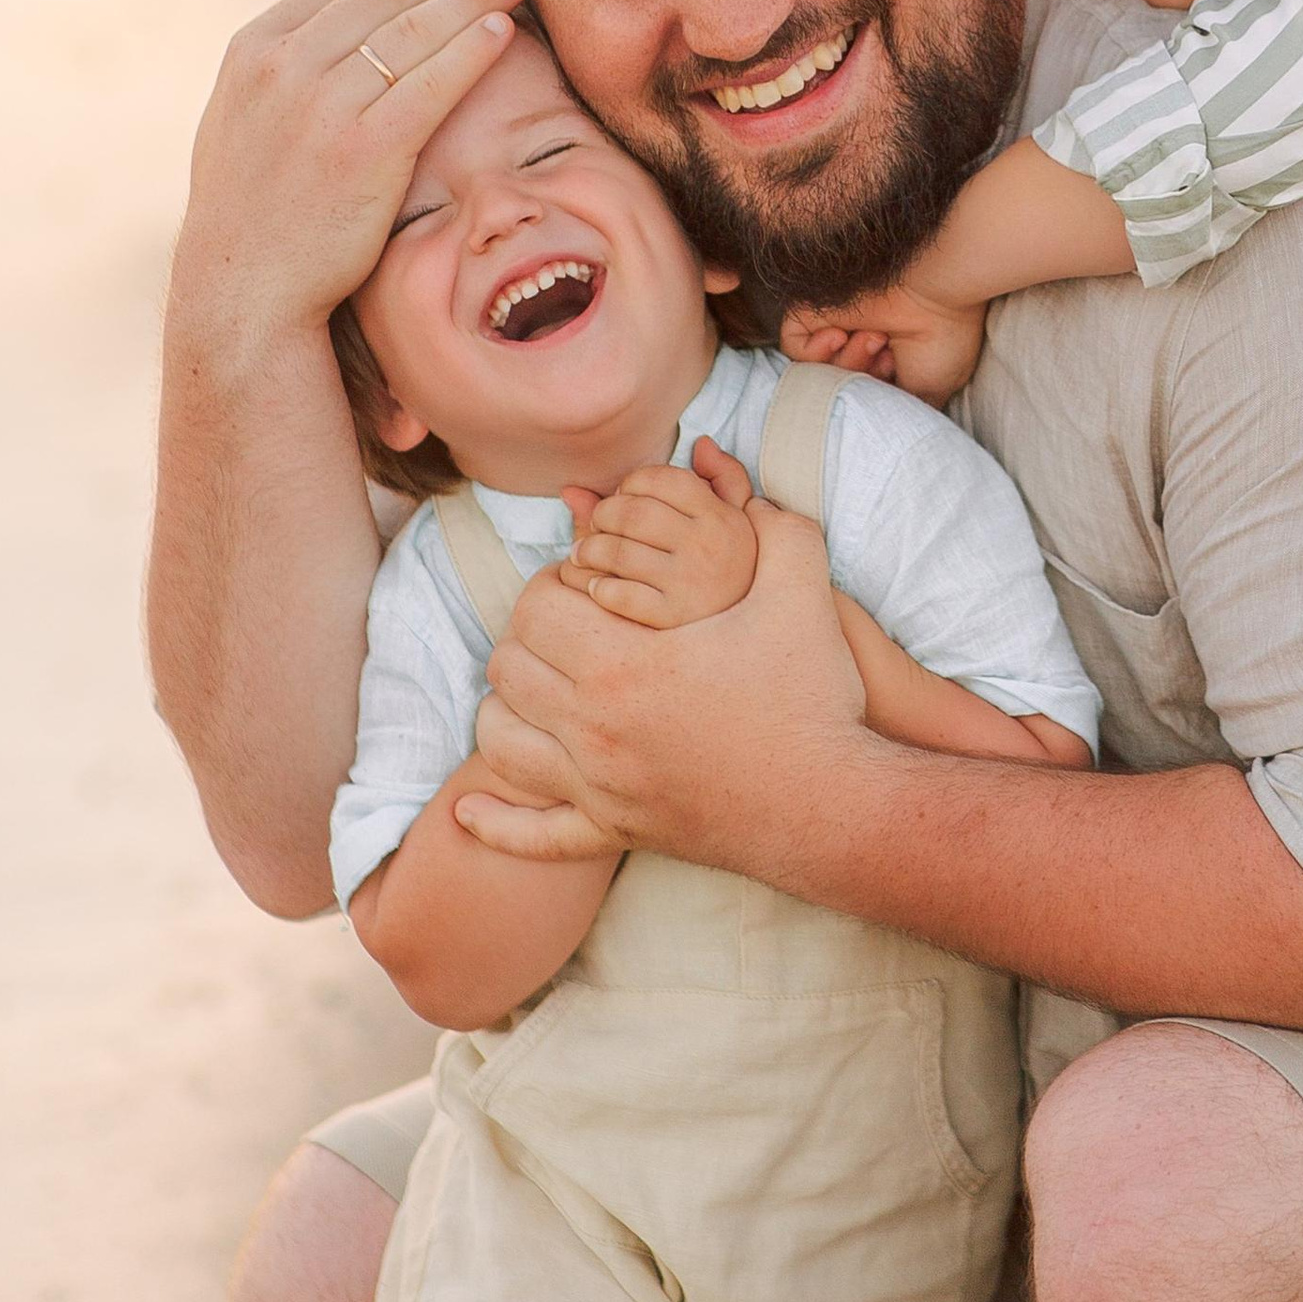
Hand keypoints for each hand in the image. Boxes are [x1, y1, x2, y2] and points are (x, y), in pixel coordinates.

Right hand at [174, 0, 523, 344]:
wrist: (243, 289)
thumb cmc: (252, 212)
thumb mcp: (241, 119)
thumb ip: (280, 71)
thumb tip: (328, 34)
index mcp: (252, 49)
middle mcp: (284, 66)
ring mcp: (323, 104)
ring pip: (415, 29)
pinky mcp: (366, 147)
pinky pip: (433, 81)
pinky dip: (473, 48)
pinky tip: (503, 31)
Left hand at [457, 495, 868, 870]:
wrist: (837, 804)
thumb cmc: (816, 693)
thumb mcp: (798, 588)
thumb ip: (766, 518)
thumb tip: (720, 466)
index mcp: (624, 664)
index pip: (536, 609)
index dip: (555, 583)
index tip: (589, 580)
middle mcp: (595, 730)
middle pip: (510, 667)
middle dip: (532, 635)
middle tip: (575, 622)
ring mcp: (600, 788)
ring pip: (503, 741)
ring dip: (511, 704)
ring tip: (547, 683)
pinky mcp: (617, 831)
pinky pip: (532, 835)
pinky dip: (493, 822)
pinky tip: (465, 811)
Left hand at [560, 438, 758, 628]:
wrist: (754, 635)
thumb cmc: (736, 566)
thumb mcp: (739, 518)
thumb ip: (722, 476)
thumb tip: (700, 442)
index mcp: (720, 516)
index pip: (662, 479)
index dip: (632, 482)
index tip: (623, 495)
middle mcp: (706, 546)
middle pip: (633, 513)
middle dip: (603, 514)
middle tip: (596, 523)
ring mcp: (688, 584)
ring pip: (618, 552)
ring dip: (590, 550)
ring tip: (584, 554)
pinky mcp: (669, 620)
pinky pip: (620, 595)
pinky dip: (600, 588)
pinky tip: (599, 587)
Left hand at [781, 281, 986, 406]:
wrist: (934, 293)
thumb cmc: (944, 336)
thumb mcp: (932, 388)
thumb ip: (901, 409)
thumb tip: (883, 424)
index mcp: (890, 357)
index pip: (866, 395)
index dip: (879, 398)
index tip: (899, 379)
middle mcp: (863, 341)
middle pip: (842, 384)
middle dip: (863, 381)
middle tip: (887, 360)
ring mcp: (839, 324)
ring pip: (820, 370)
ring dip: (846, 363)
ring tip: (873, 339)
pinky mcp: (817, 310)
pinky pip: (794, 345)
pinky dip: (814, 351)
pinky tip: (840, 335)